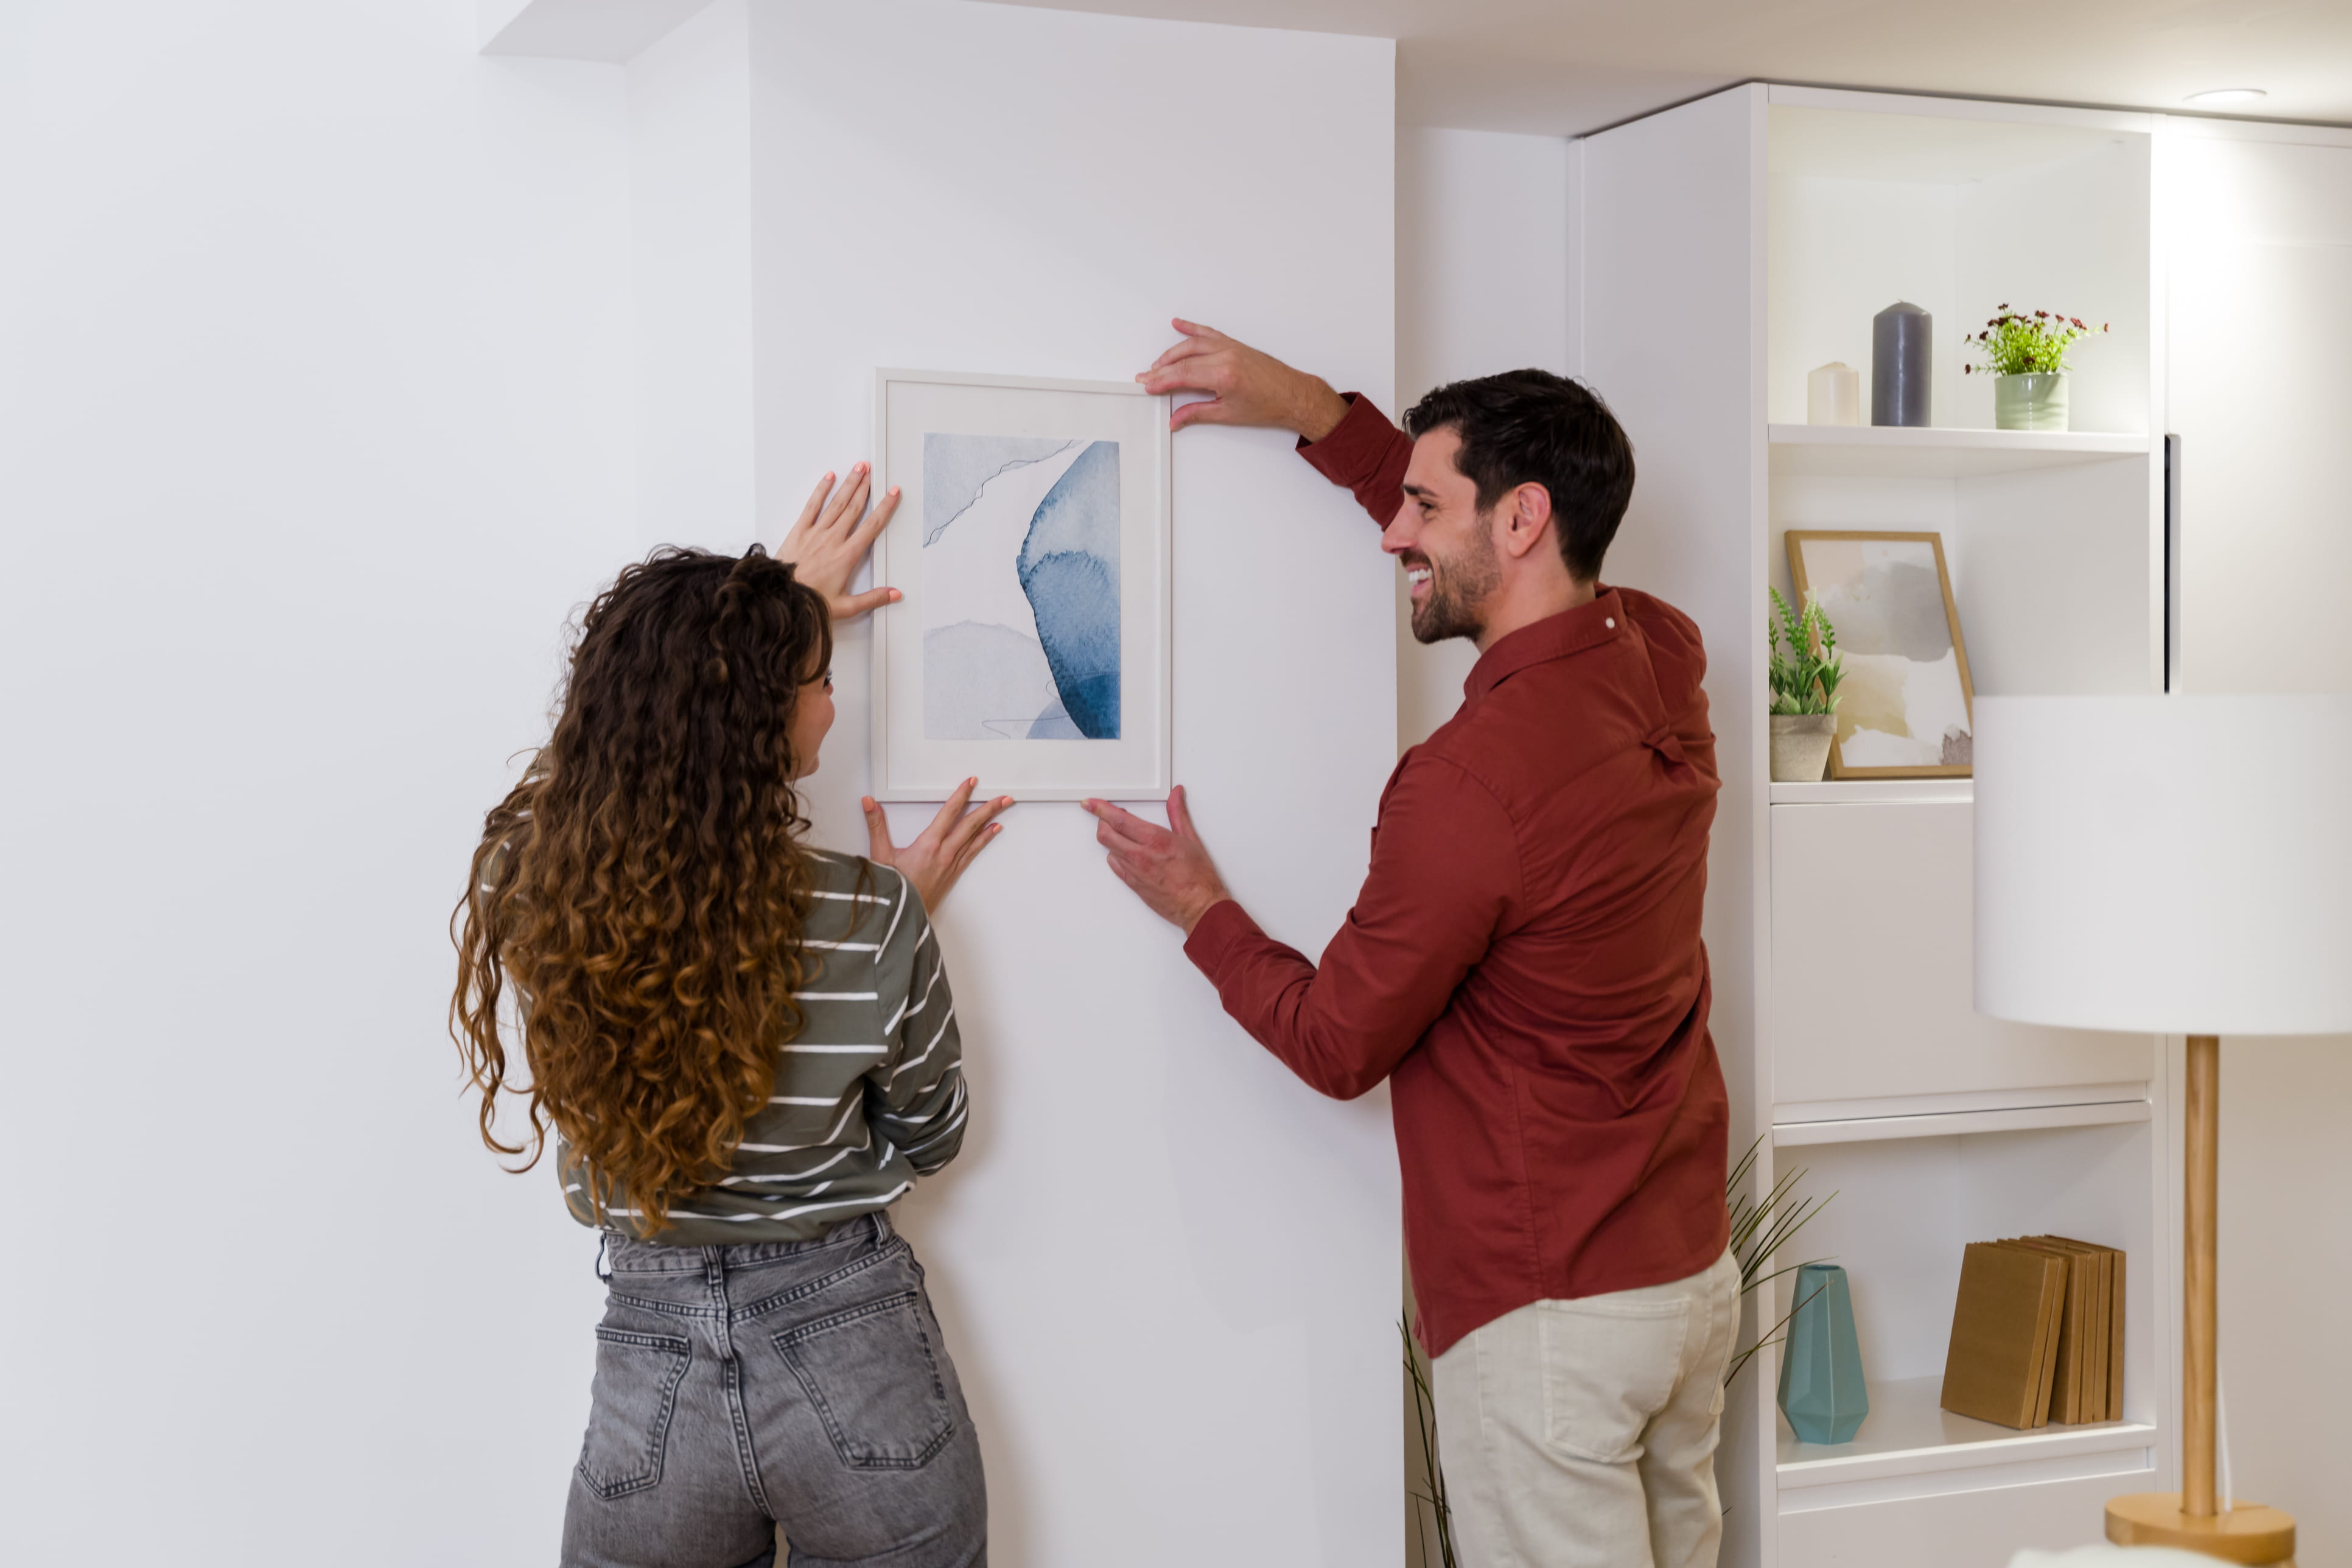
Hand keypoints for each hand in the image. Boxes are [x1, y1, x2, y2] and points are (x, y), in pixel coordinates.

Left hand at [777, 464, 901, 620]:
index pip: (871, 526)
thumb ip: (872, 598)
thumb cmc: (809, 602)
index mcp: (847, 556)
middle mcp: (833, 539)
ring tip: (858, 468)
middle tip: (873, 471)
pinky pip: (812, 506)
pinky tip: (829, 478)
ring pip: (837, 503)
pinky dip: (821, 490)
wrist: (780, 598)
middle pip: (854, 508)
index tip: (892, 493)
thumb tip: (894, 594)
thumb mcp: (845, 606)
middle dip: (865, 487)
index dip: (884, 507)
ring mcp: (815, 533)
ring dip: (849, 484)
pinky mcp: (799, 531)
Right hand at [864, 780, 1012, 912]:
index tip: (971, 783)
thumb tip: (869, 803)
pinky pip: (972, 853)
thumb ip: (876, 825)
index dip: (961, 796)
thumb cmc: (892, 888)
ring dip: (990, 822)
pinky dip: (984, 840)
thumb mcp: (880, 854)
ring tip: (1004, 809)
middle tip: (1004, 798)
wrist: (900, 916)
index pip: (948, 813)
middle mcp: (944, 854)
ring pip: (975, 838)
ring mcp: (951, 865)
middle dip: (988, 808)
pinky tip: (992, 833)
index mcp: (928, 845)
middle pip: (970, 825)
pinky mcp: (953, 874)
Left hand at [1083, 786, 1231, 932]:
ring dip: (1110, 838)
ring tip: (1121, 833)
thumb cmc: (1198, 877)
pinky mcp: (1133, 884)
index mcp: (1155, 840)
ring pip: (1109, 849)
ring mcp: (1134, 871)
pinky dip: (1115, 855)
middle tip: (1106, 816)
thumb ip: (1178, 814)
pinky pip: (1115, 866)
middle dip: (1102, 822)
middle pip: (1106, 834)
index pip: (1118, 820)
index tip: (1091, 803)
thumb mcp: (1191, 838)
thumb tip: (1175, 796)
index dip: (1100, 809)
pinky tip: (1123, 852)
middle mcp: (1140, 855)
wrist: (1199, 906)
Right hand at [1136, 319, 1350, 438]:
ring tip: (1157, 364)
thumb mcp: (1228, 414)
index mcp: (1224, 374)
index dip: (1162, 380)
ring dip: (1172, 353)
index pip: (1183, 374)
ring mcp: (1231, 347)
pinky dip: (1192, 328)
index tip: (1148, 385)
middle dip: (1161, 369)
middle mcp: (1226, 356)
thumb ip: (1197, 413)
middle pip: (1183, 359)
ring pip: (1192, 344)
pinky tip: (1178, 324)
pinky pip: (1209, 333)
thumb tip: (1176, 420)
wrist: (1294, 395)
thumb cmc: (1269, 405)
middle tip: (1146, 377)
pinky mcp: (1235, 344)